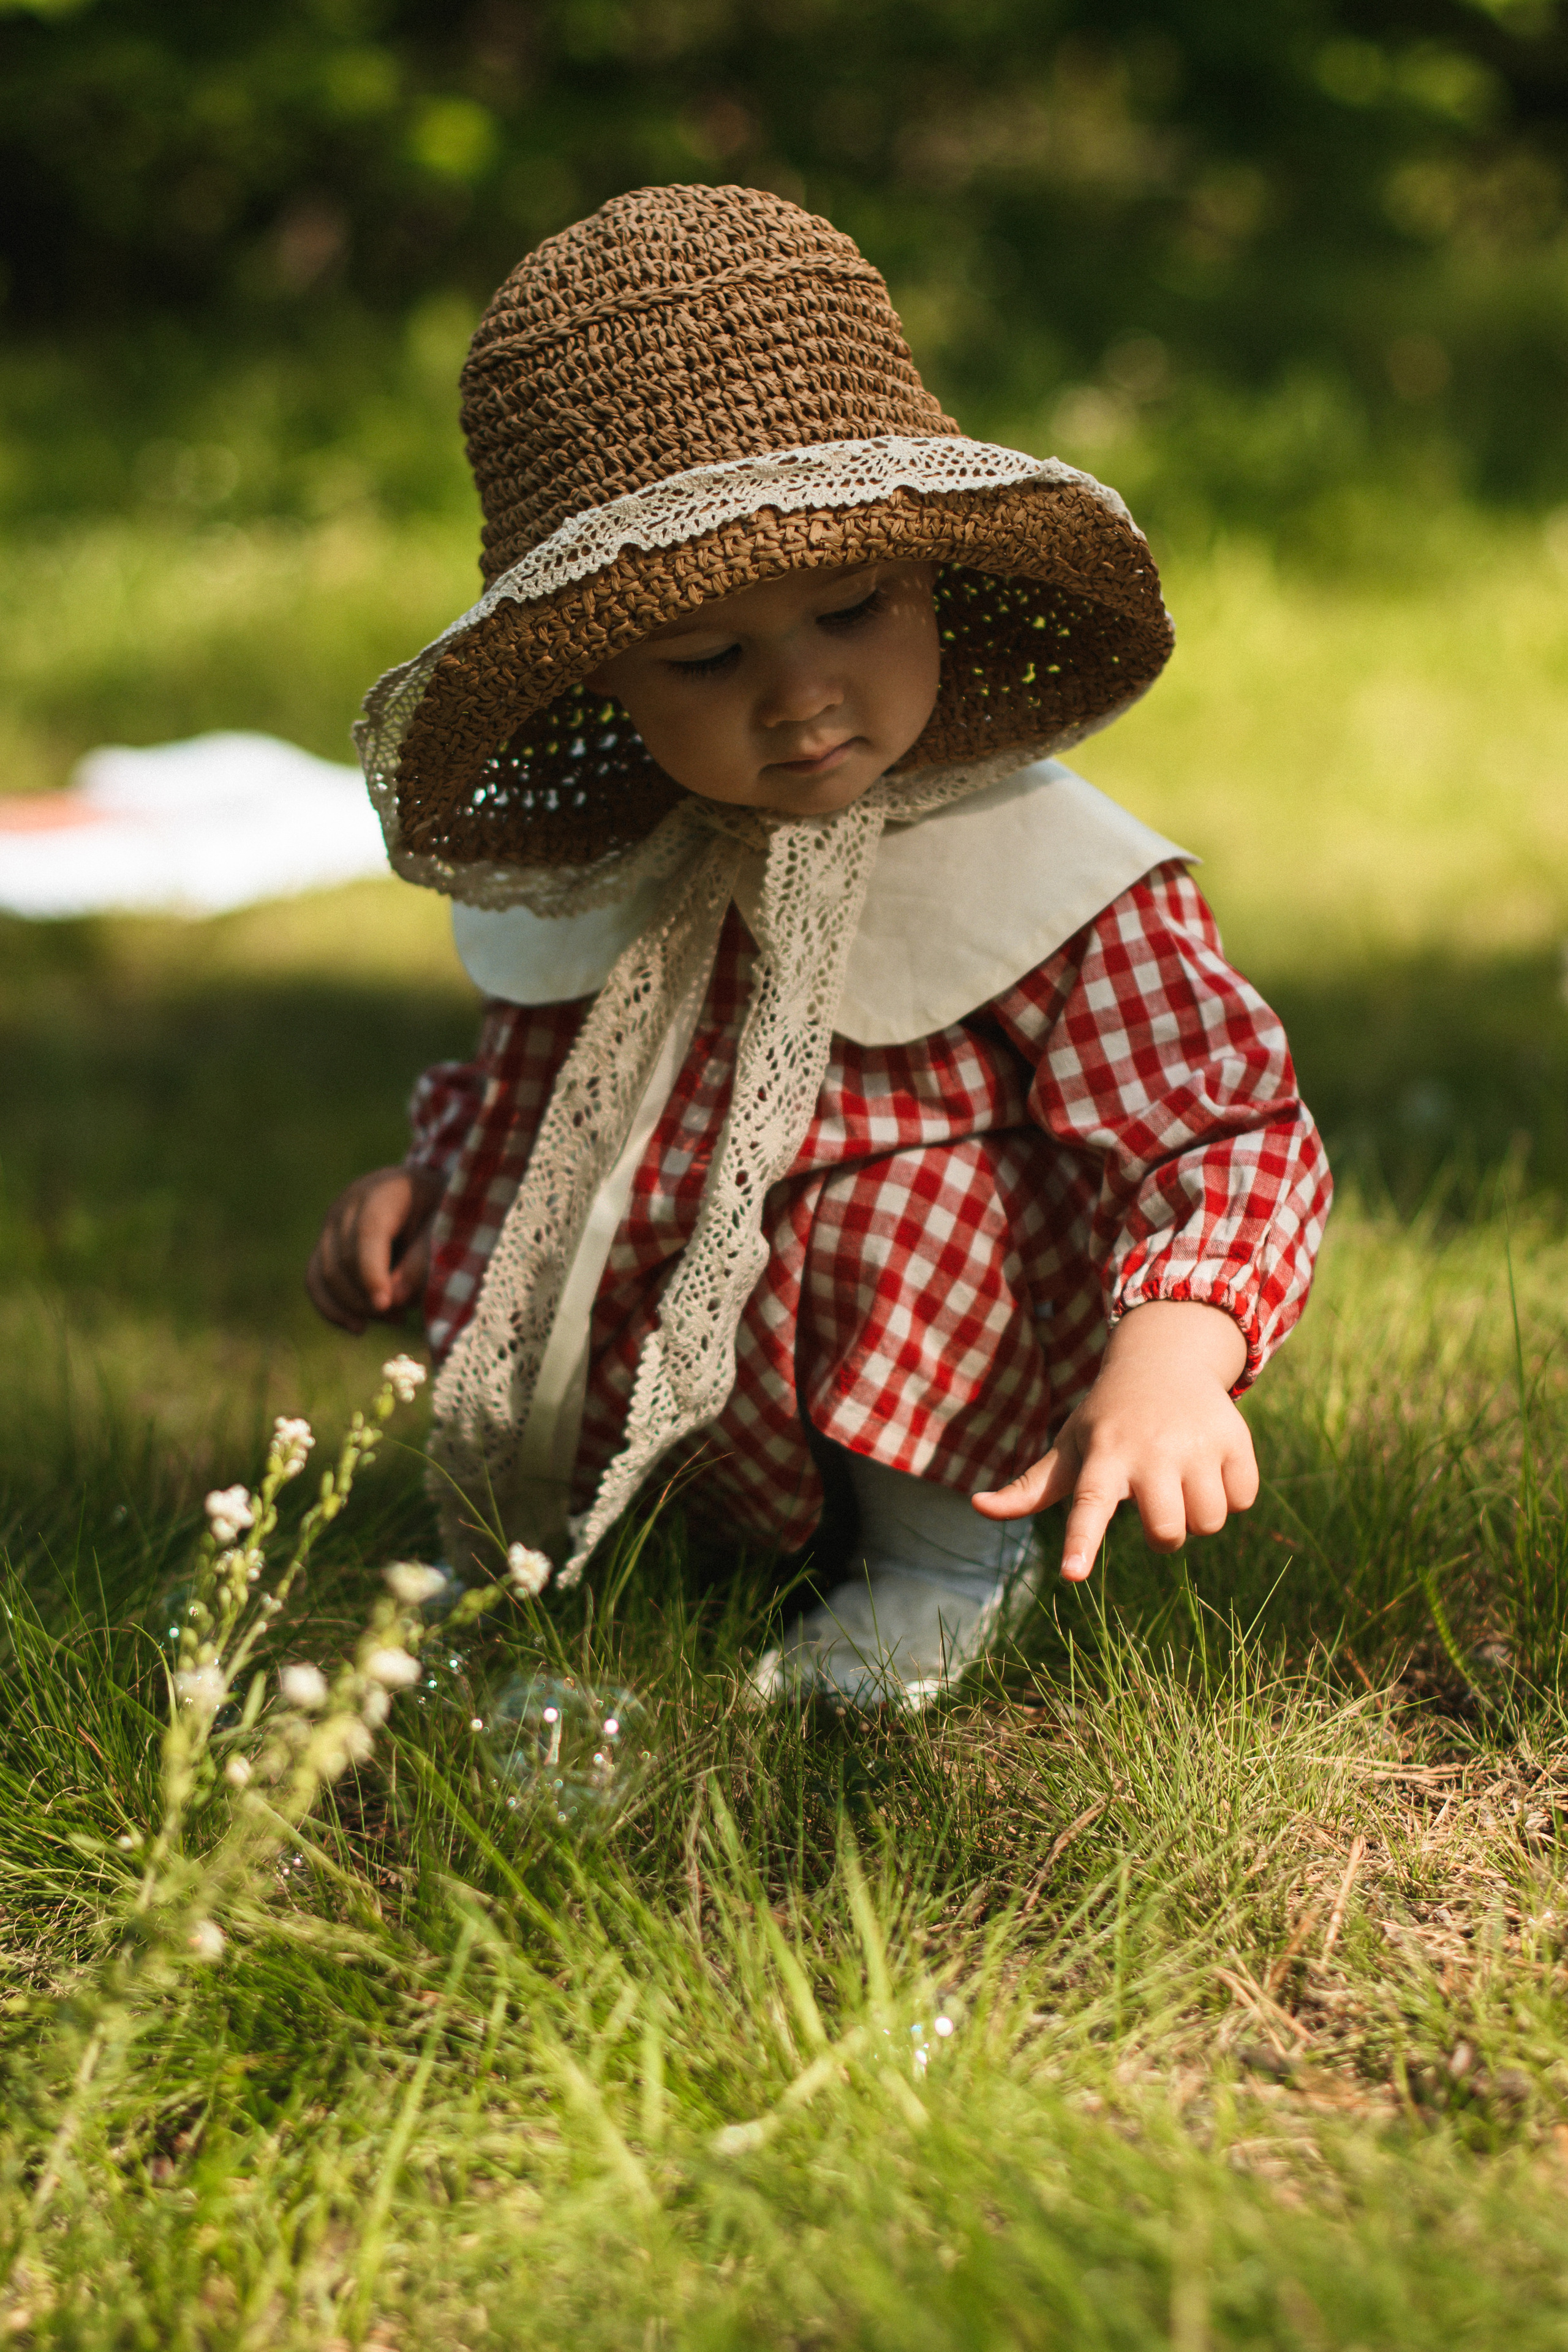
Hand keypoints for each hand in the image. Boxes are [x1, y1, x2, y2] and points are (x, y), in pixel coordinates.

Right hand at [306, 1164, 443, 1335]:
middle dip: (368, 1298)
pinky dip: (332, 1308)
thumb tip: (394, 1299)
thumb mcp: (446, 1228)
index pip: (367, 1232)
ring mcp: (332, 1224)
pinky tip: (358, 1327)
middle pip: (343, 1259)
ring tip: (395, 1318)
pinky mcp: (325, 1244)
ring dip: (355, 1307)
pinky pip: (315, 1280)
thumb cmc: (442, 1211)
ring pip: (324, 1274)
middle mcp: (349, 1204)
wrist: (428, 1194)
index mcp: (385, 1191)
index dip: (372, 1272)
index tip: (385, 1305)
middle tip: (402, 1315)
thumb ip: (423, 1260)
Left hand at [970, 1299, 1257, 1579]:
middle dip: (1163, 1535)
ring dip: (1196, 1514)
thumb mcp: (1069, 1446)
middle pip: (1167, 1534)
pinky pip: (1241, 1501)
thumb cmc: (1109, 1419)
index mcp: (1103, 1458)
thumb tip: (978, 1507)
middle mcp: (1150, 1450)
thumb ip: (1030, 1487)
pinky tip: (1210, 1464)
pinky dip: (1229, 1493)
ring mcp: (1196, 1443)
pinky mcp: (1236, 1439)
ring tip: (1180, 1477)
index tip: (1071, 1574)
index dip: (1081, 1543)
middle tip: (1153, 1503)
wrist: (1165, 1360)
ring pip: (1209, 1522)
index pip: (1088, 1506)